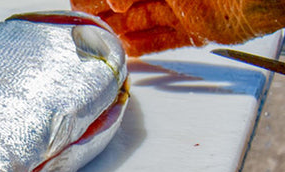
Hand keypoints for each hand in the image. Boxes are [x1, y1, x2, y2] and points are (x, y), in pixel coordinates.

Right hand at [71, 0, 284, 55]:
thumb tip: (118, 3)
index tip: (95, 6)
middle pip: (125, 4)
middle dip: (101, 12)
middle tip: (84, 27)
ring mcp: (183, 8)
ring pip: (141, 22)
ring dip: (118, 33)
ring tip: (96, 45)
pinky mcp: (199, 30)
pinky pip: (165, 40)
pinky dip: (145, 49)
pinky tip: (127, 54)